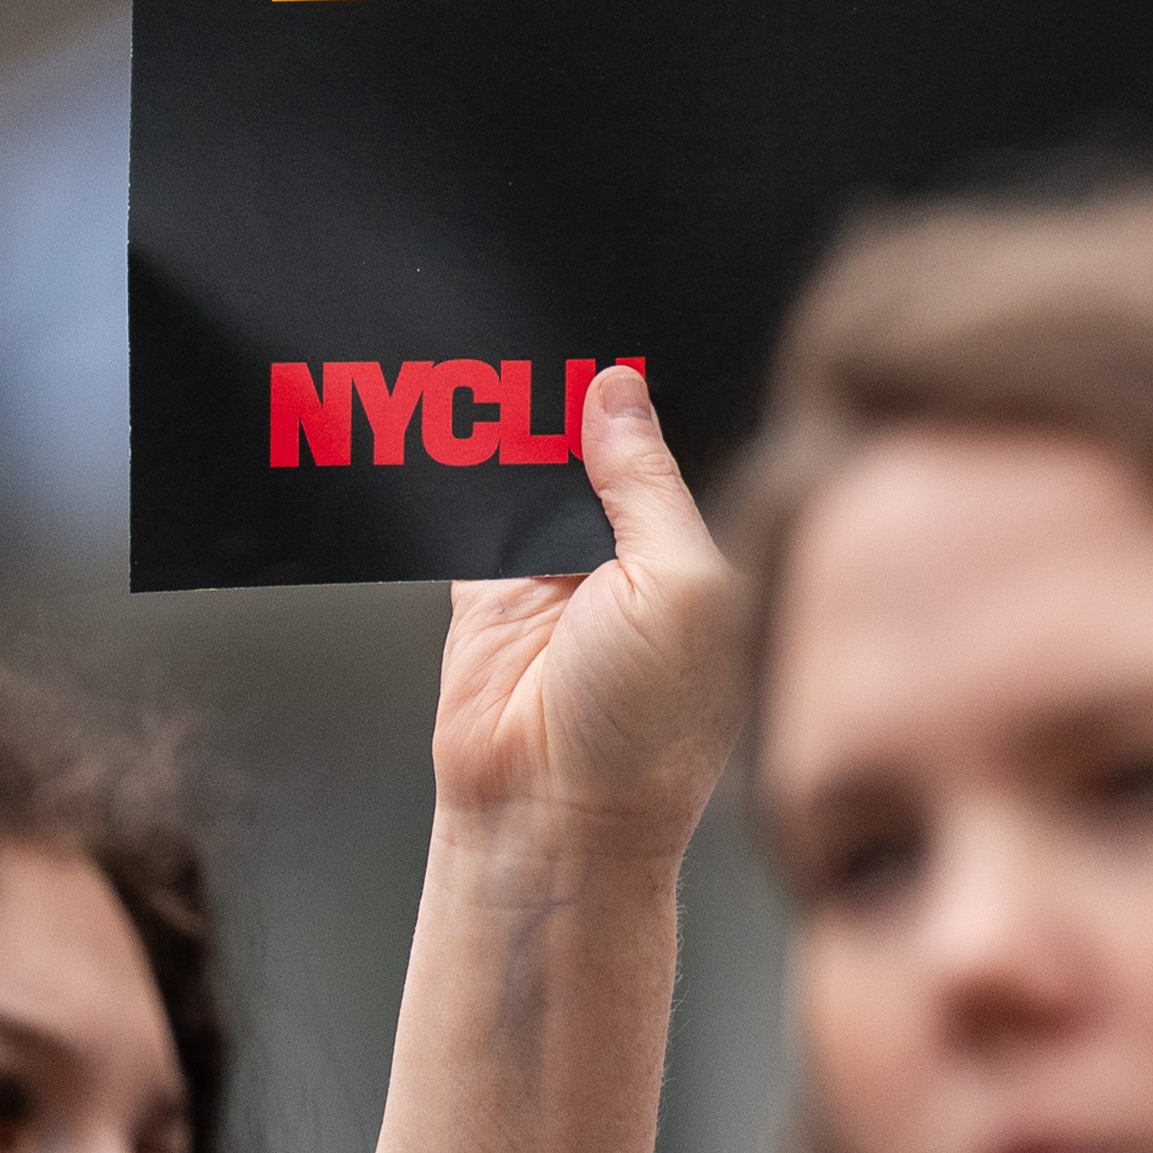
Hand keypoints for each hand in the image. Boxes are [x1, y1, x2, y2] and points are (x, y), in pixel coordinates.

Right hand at [429, 360, 745, 868]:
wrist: (548, 815)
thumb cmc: (648, 732)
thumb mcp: (683, 584)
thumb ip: (648, 482)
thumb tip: (619, 390)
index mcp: (700, 548)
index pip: (666, 444)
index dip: (637, 398)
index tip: (608, 337)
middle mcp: (630, 554)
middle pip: (593, 443)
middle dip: (568, 401)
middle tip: (541, 351)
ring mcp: (555, 570)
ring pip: (528, 464)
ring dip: (509, 428)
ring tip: (489, 375)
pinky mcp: (484, 587)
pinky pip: (468, 507)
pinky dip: (456, 468)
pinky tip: (452, 426)